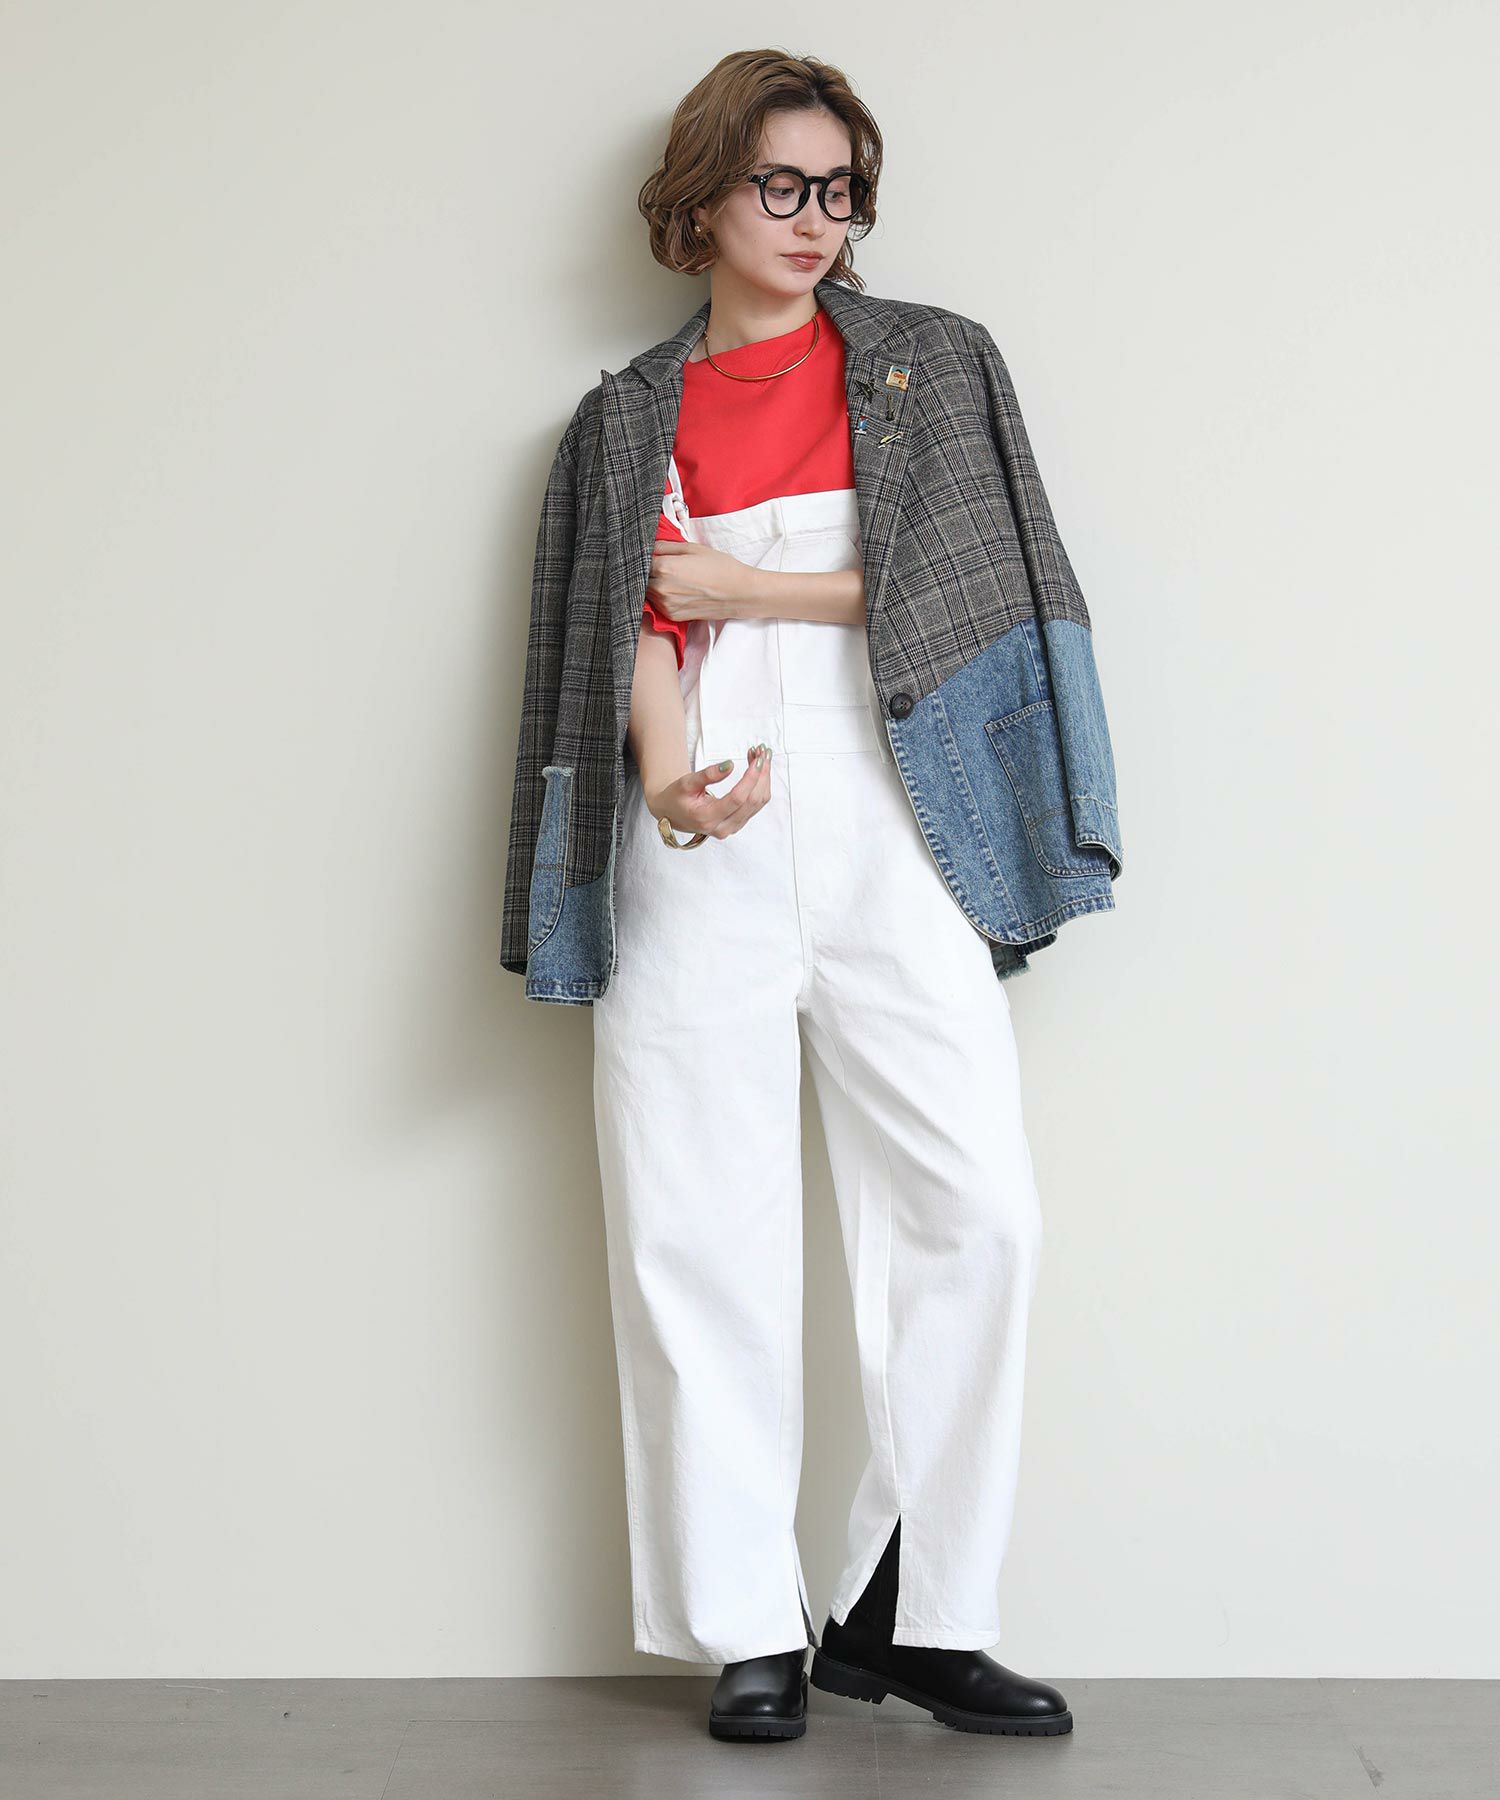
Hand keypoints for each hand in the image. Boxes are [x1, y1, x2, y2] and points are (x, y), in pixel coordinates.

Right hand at [645, 744, 772, 839]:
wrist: (673, 813)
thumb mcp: (687, 782)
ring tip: (760, 756)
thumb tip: (730, 765)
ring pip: (758, 803)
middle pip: (752, 801)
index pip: (738, 798)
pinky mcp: (738, 823)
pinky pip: (755, 805)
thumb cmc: (677, 797)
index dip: (751, 778)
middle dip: (761, 775)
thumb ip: (708, 774)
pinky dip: (760, 785)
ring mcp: (732, 827)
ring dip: (763, 778)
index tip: (758, 759)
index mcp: (707, 818)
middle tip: (761, 752)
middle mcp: (723, 827)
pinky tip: (757, 769)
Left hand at [646, 540, 760, 623]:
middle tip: (663, 565)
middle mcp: (660, 588)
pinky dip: (662, 596)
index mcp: (664, 567)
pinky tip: (677, 590)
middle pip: (641, 577)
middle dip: (648, 571)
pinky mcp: (672, 615)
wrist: (739, 593)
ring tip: (672, 577)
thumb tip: (651, 546)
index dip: (645, 556)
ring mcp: (665, 604)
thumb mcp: (693, 548)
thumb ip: (666, 546)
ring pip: (648, 591)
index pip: (641, 560)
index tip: (651, 554)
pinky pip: (658, 604)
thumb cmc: (719, 567)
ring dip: (653, 584)